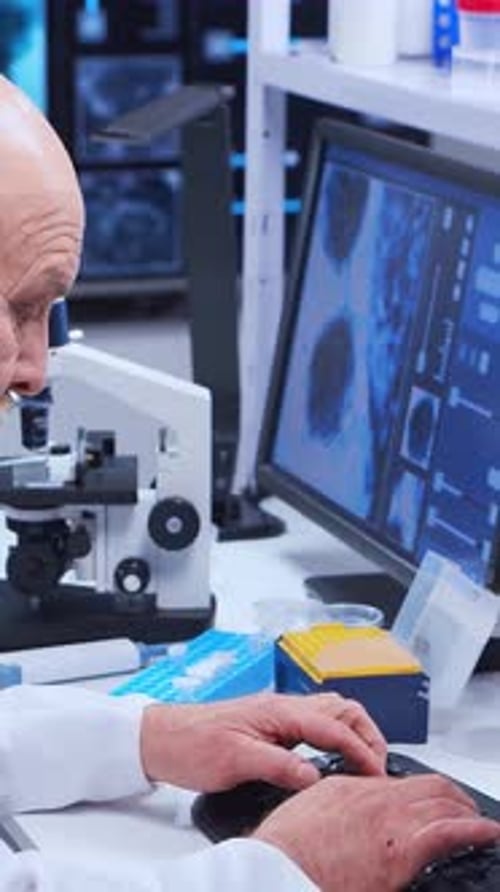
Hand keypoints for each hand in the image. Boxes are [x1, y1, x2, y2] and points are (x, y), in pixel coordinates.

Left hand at [140, 692, 386, 791]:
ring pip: (330, 712)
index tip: (376, 774)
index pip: (336, 726)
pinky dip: (334, 736)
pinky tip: (332, 757)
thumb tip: (316, 778)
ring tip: (364, 761)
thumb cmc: (191, 743)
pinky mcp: (270, 725)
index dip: (362, 750)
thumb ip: (280, 766)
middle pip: (342, 708)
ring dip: (352, 731)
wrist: (161, 737)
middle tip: (379, 764)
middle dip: (367, 732)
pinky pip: (313, 724)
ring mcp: (277, 714)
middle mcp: (283, 706)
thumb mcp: (236, 761)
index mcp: (280, 710)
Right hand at [254, 773, 499, 891]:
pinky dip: (474, 829)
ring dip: (465, 809)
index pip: (395, 781)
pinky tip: (486, 833)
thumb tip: (338, 820)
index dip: (417, 791)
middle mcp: (373, 796)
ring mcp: (388, 820)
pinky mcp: (401, 849)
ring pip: (443, 800)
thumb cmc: (282, 852)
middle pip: (427, 784)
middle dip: (450, 794)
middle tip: (461, 806)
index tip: (424, 802)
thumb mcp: (304, 815)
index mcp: (348, 787)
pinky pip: (450, 831)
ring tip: (475, 819)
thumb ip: (329, 809)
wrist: (274, 869)